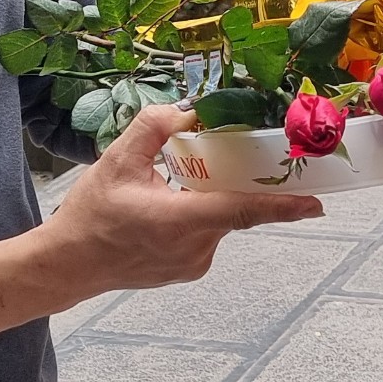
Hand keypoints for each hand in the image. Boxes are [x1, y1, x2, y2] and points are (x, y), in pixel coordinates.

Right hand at [37, 104, 322, 300]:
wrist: (66, 265)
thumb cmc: (90, 215)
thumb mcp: (117, 160)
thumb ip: (154, 128)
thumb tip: (188, 112)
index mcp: (181, 221)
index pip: (243, 210)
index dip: (283, 205)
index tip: (317, 202)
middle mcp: (194, 248)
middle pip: (234, 207)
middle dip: (236, 180)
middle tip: (234, 156)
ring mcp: (192, 263)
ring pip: (220, 219)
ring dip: (210, 197)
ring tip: (171, 184)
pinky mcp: (187, 269)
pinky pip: (207, 233)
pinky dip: (200, 213)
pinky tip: (167, 204)